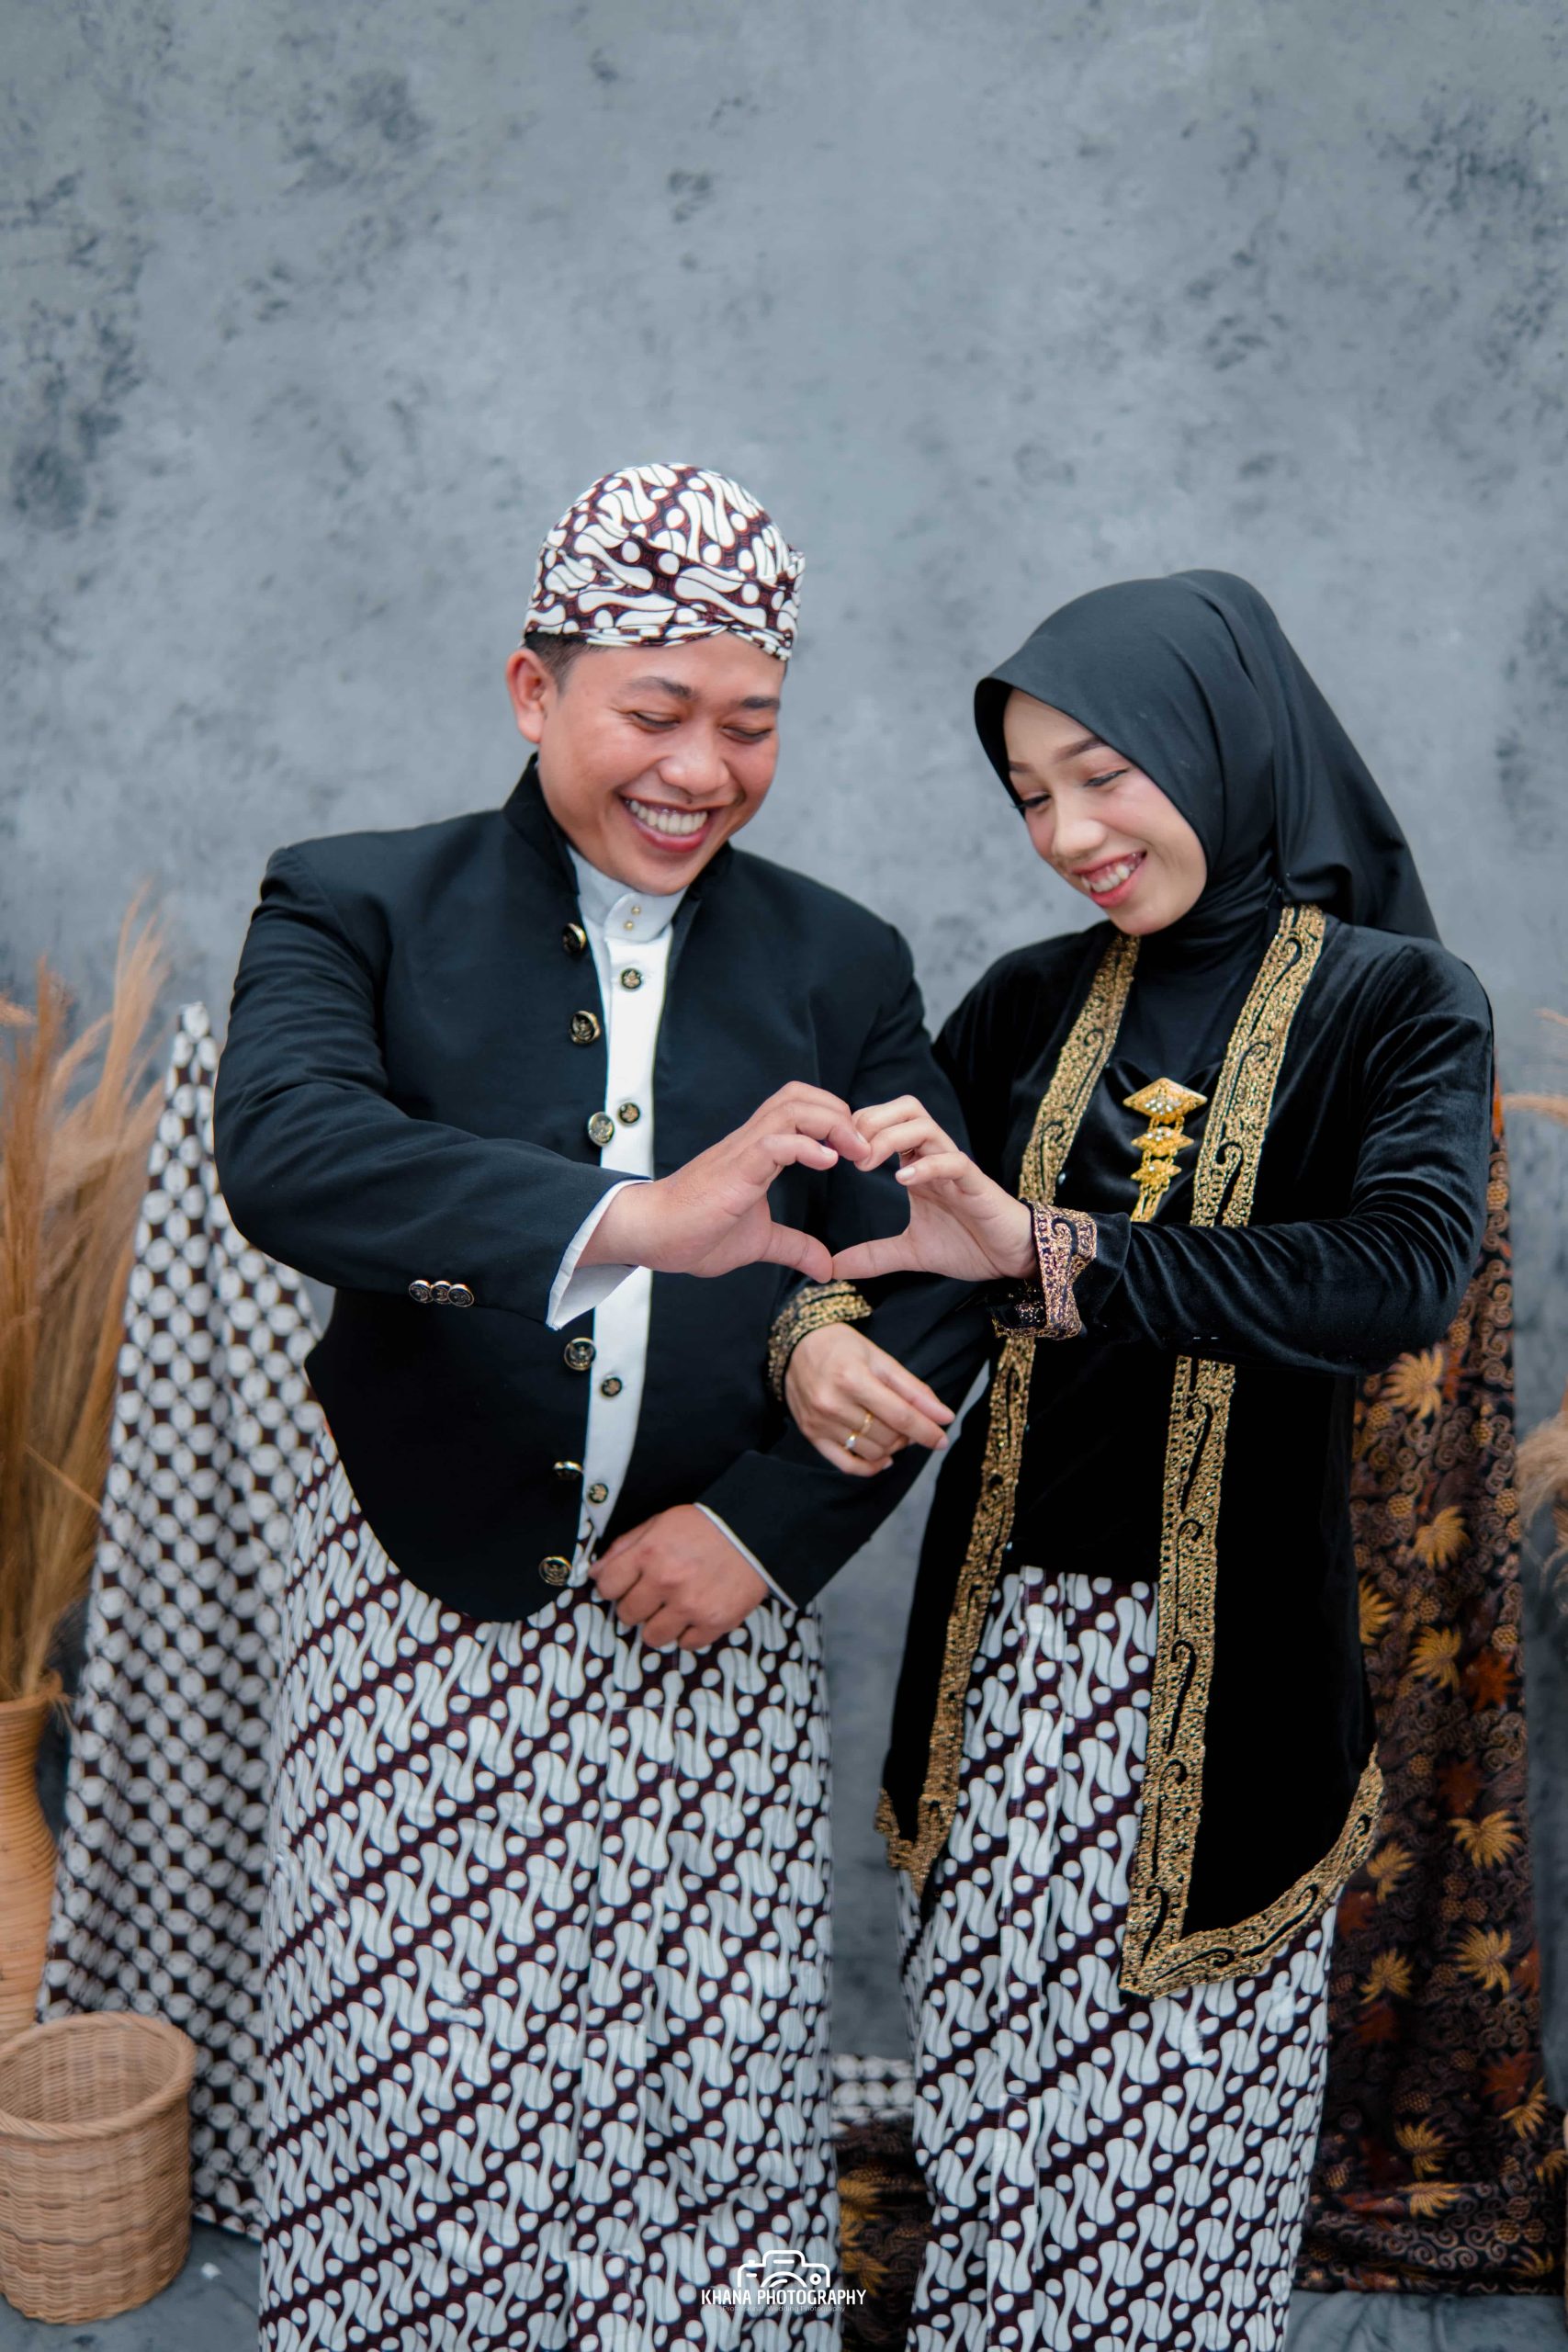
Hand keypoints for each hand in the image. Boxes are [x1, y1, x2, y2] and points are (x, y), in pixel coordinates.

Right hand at [582, 1083, 867, 1283]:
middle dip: (841, 1112)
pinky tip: (828, 1162)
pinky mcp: (735, 1169)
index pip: (801, 1110)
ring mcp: (743, 1151)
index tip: (860, 1151)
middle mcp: (752, 1142)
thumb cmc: (695, 1233)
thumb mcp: (758, 1241)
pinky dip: (808, 1146)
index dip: (836, 1120)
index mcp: (759, 1152)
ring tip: (855, 1151)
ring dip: (832, 1123)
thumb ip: (793, 1247)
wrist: (651, 1234)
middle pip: (801, 1096)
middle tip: (865, 1147)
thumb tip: (825, 1267)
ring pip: (792, 1108)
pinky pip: (775, 1142)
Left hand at [590, 1504, 768, 1648]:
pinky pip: (686, 1645)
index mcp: (648, 1553)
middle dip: (635, 1607)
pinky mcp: (715, 1622)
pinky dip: (689, 1633)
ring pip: (652, 1637)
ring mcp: (691, 1605)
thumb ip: (623, 1547)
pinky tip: (696, 1613)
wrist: (754, 1531)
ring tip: (673, 1608)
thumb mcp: (658, 1523)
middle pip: (627, 1615)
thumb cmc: (704, 1526)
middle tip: (653, 1596)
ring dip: (659, 1625)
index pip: (606, 1587)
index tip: (625, 1585)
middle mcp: (666, 1582)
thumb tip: (593, 1575)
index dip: (613, 1586)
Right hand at [785, 1322, 954, 1476]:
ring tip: (893, 1432)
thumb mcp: (881, 1360)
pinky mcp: (811, 1435)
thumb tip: (944, 1417)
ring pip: (871, 1452)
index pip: (899, 1415)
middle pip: (887, 1436)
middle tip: (909, 1422)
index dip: (926, 1431)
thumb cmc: (843, 1348)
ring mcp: (819, 1422)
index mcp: (853, 1379)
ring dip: (891, 1448)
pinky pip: (846, 1464)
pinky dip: (870, 1467)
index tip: (942, 1440)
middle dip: (907, 1435)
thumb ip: (914, 1390)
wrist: (796, 1346)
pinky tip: (883, 1458)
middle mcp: (832, 1403)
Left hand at [830, 1096, 1035, 1283]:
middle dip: (870, 1122)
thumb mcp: (910, 1252)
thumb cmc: (968, 1244)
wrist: (1012, 1258)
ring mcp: (956, 1167)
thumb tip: (833, 1268)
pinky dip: (926, 1166)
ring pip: (924, 1125)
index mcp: (918, 1164)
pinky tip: (903, 1182)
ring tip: (868, 1165)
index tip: (832, 1153)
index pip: (887, 1121)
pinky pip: (953, 1161)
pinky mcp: (976, 1184)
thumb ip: (873, 1256)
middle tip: (848, 1154)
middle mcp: (935, 1157)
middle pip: (904, 1109)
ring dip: (890, 1138)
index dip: (857, 1128)